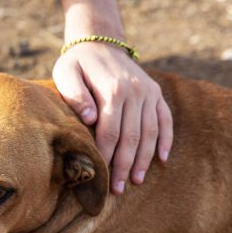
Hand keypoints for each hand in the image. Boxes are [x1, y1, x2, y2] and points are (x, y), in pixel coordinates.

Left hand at [53, 42, 172, 193]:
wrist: (100, 43)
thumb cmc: (77, 65)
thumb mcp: (66, 74)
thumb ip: (75, 95)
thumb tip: (90, 119)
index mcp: (113, 90)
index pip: (111, 133)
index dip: (107, 158)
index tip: (102, 178)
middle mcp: (135, 91)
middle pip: (131, 137)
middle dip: (124, 166)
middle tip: (118, 189)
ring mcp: (149, 93)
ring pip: (150, 133)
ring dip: (144, 159)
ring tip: (136, 181)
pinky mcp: (156, 93)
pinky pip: (165, 120)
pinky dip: (165, 140)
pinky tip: (161, 160)